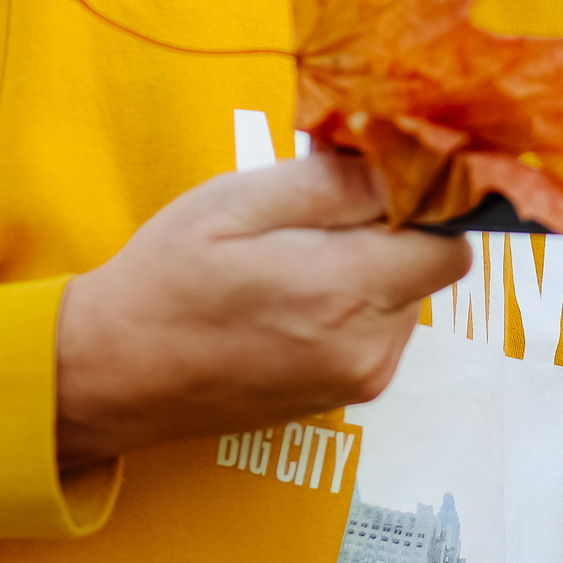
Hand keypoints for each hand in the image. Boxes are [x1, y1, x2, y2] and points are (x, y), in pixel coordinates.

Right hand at [53, 151, 470, 468]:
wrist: (114, 372)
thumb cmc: (166, 279)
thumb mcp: (238, 201)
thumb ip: (331, 183)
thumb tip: (401, 167)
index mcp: (342, 293)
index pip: (448, 242)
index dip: (423, 202)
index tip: (377, 180)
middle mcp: (364, 348)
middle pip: (429, 270)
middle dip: (392, 231)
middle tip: (317, 214)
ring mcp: (357, 379)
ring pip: (406, 299)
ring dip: (372, 269)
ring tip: (294, 258)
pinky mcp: (343, 395)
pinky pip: (379, 331)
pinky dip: (354, 304)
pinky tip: (292, 294)